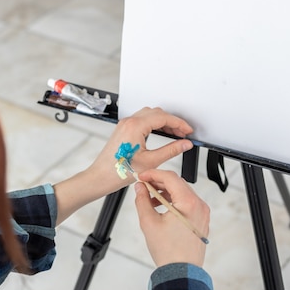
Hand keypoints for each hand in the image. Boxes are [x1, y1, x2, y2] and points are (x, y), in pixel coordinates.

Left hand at [53, 108, 193, 225]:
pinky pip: (142, 120)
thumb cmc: (120, 171)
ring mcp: (125, 124)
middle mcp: (129, 122)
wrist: (102, 176)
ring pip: (150, 115)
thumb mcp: (151, 162)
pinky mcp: (123, 129)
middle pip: (157, 113)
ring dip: (164, 122)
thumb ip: (171, 150)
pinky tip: (161, 133)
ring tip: (174, 134)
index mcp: (135, 126)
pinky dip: (154, 124)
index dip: (179, 123)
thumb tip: (185, 144)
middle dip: (173, 122)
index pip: (163, 117)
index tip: (188, 130)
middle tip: (183, 134)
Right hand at [134, 169, 209, 266]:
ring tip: (150, 199)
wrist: (181, 272)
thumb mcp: (149, 223)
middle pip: (178, 184)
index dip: (153, 174)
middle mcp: (199, 206)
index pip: (170, 178)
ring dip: (166, 192)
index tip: (142, 176)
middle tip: (143, 186)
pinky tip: (161, 208)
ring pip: (182, 193)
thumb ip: (142, 200)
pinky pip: (187, 204)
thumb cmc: (168, 251)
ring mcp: (202, 213)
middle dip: (159, 182)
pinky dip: (174, 202)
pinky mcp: (201, 221)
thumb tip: (140, 188)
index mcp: (189, 203)